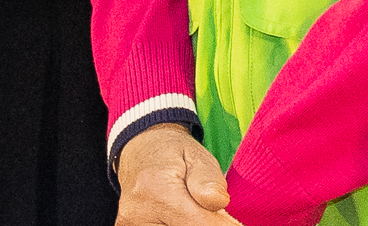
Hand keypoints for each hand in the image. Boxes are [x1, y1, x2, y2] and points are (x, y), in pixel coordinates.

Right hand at [116, 123, 236, 224]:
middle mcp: (138, 213)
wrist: (138, 149)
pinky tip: (183, 217)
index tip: (237, 224)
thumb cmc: (173, 153)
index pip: (200, 225)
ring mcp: (131, 225)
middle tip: (217, 215)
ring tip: (197, 213)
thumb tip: (219, 202)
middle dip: (207, 225)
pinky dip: (179, 225)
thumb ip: (209, 180)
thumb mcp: (197, 155)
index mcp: (157, 190)